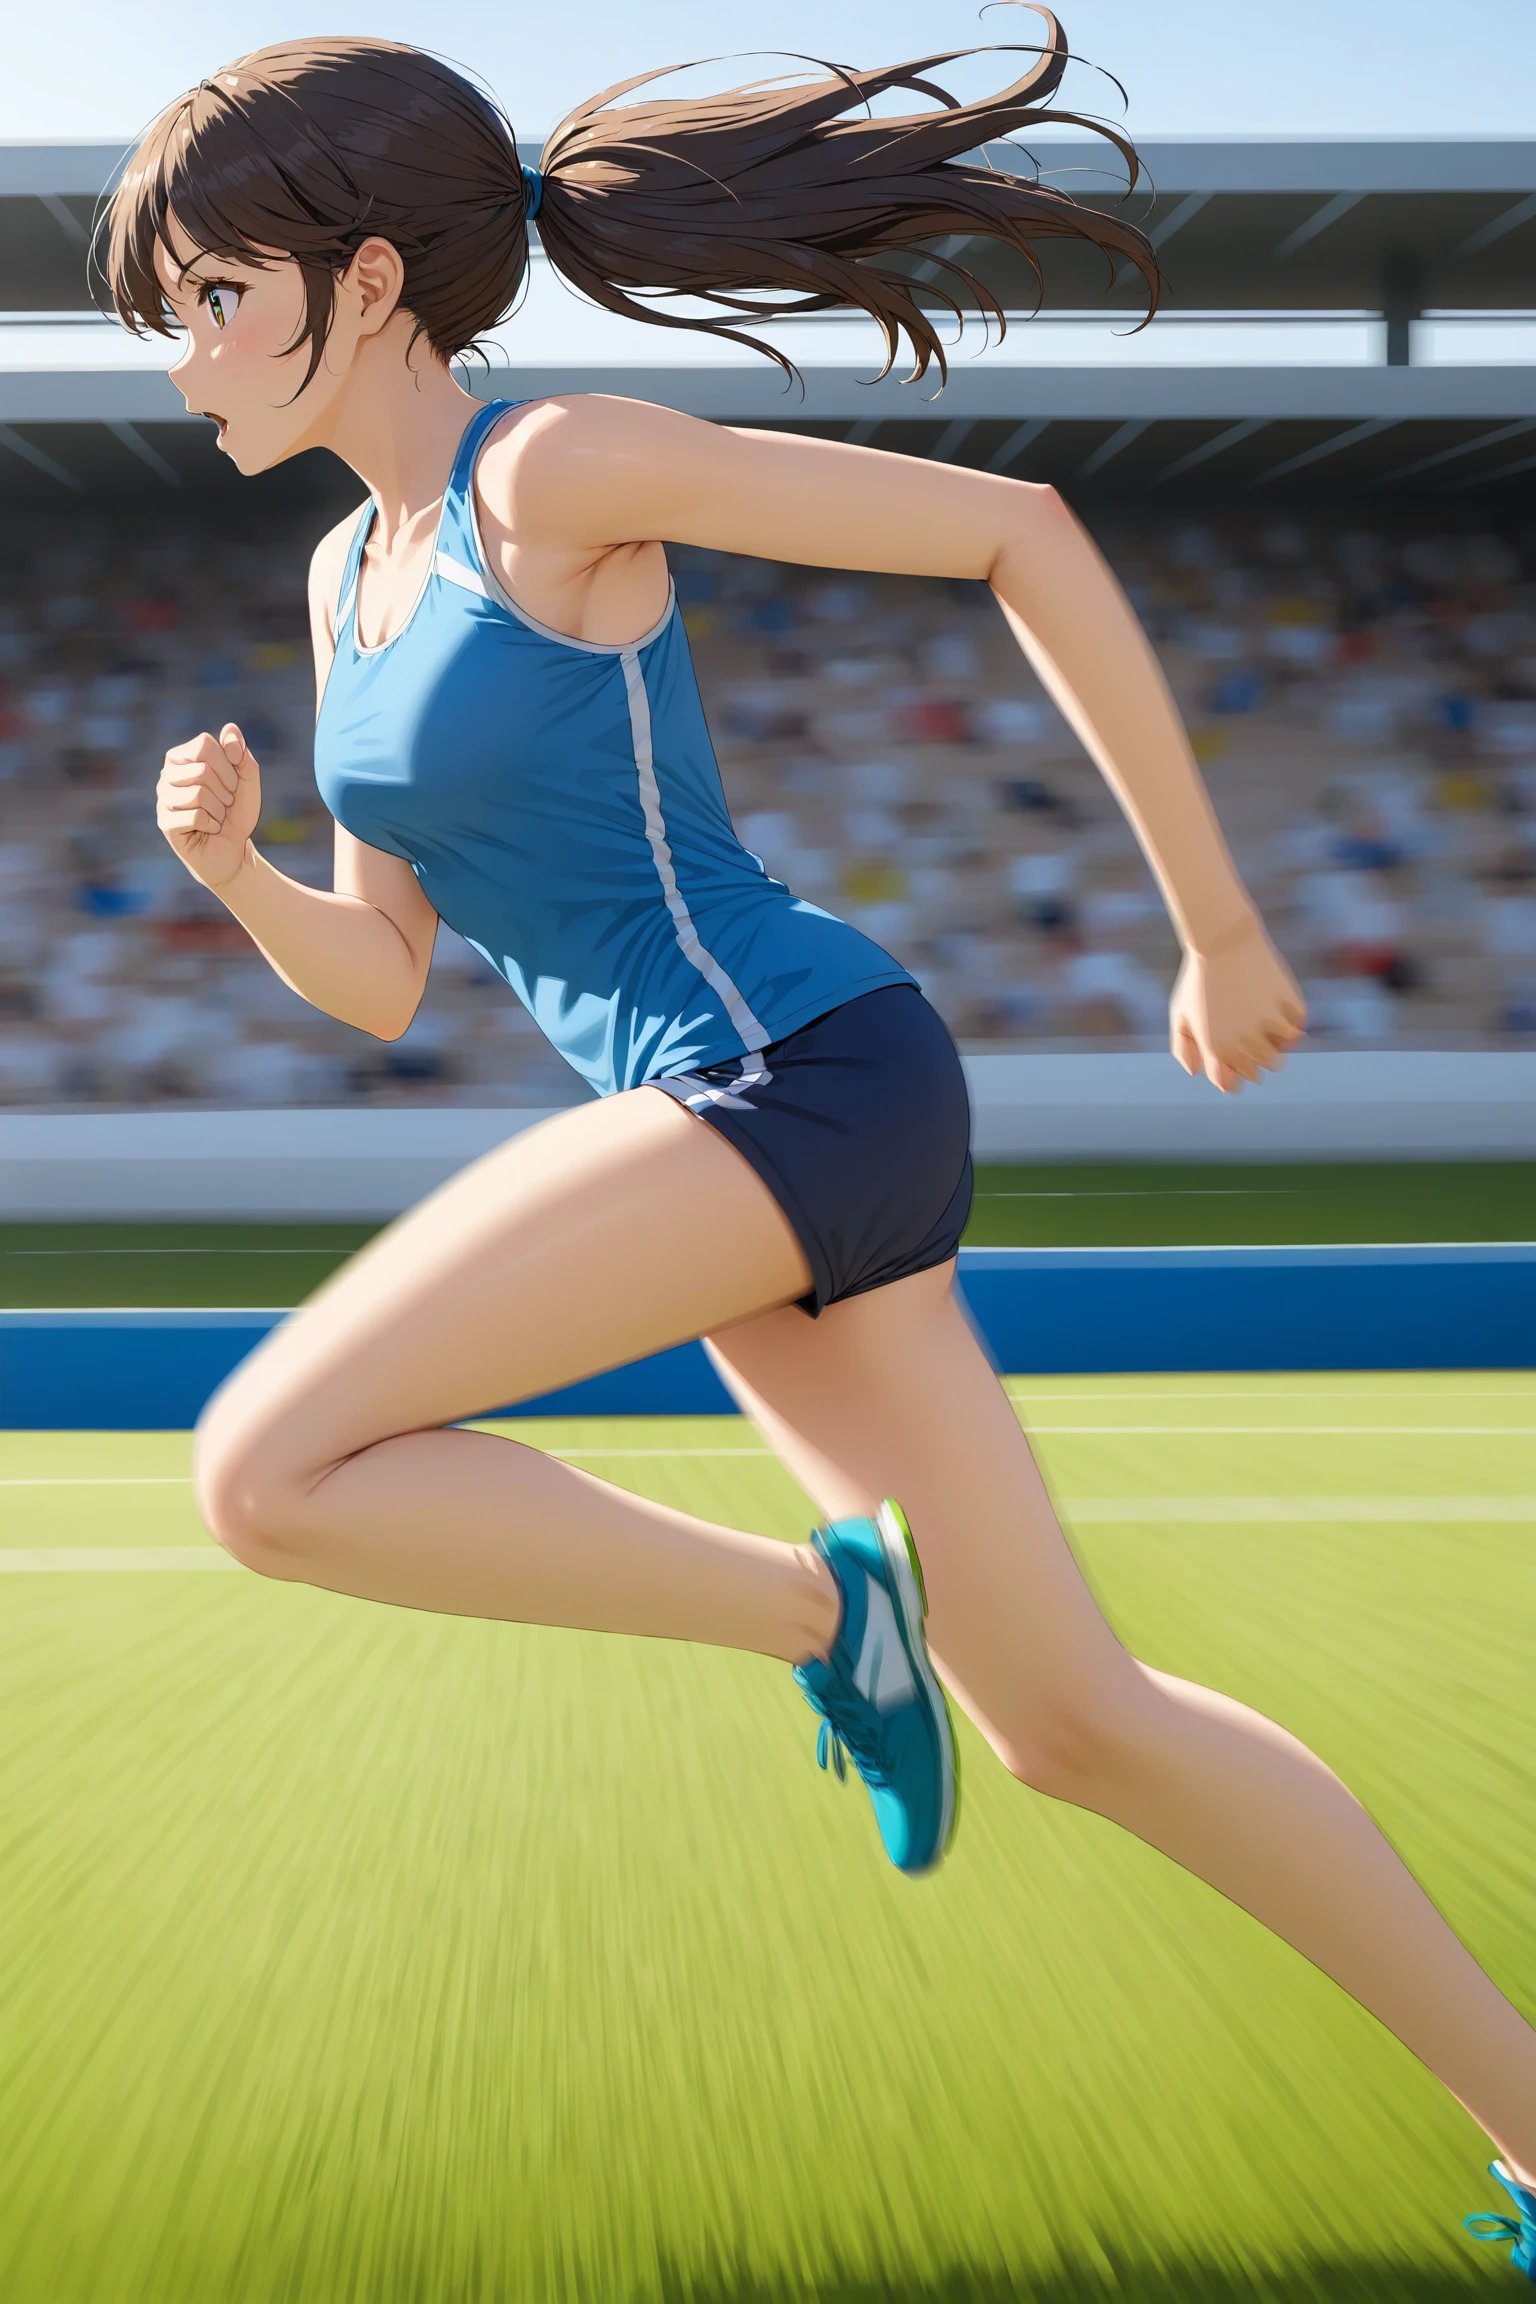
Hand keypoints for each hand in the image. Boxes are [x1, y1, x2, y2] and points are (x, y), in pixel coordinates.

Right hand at [156, 722, 261, 891]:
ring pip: (198, 794)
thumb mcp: (247, 781)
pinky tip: (209, 829)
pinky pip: (195, 816)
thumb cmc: (236, 812)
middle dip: (226, 791)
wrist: (233, 850)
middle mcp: (167, 775)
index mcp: (182, 758)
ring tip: (217, 816)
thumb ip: (241, 753)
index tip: (233, 782)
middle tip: (225, 804)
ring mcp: (163, 799)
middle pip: (202, 770)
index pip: (204, 744)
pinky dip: (212, 824)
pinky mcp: (165, 823)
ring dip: (219, 809)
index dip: (228, 765)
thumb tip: (230, 729)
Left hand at [1170, 909, 1306, 1092]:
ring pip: (1283, 1049)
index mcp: (1215, 1046)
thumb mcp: (1180, 1013)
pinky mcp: (1287, 1003)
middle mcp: (1244, 1040)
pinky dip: (1293, 1022)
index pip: (1231, 1084)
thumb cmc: (1198, 979)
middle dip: (1260, 1060)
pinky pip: (1298, 1025)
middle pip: (1263, 1068)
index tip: (1236, 1065)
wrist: (1221, 940)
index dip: (1234, 1078)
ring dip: (1278, 1042)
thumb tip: (1199, 1074)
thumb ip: (1183, 1047)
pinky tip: (1281, 1010)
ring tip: (1269, 1025)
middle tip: (1257, 1041)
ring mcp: (1268, 1021)